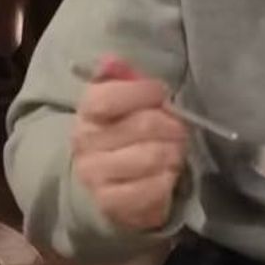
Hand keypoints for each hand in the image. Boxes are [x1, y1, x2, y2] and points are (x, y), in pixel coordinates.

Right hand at [71, 55, 187, 231]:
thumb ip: (124, 78)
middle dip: (173, 126)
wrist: (112, 185)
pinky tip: (166, 176)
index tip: (162, 94)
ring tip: (173, 152)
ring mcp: (95, 175)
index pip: (109, 97)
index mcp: (88, 112)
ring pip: (153, 156)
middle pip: (144, 125)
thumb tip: (109, 60)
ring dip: (174, 153)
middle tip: (180, 130)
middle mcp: (85, 143)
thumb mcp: (127, 101)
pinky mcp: (112, 203)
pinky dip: (169, 180)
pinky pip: (154, 187)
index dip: (144, 92)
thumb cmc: (128, 135)